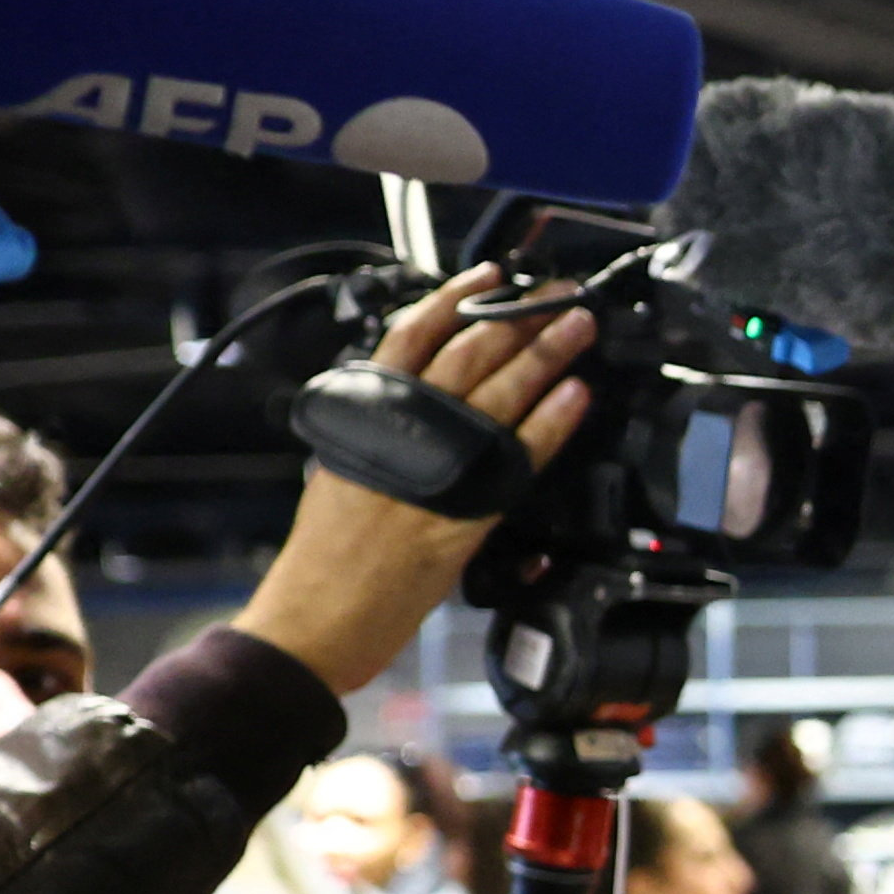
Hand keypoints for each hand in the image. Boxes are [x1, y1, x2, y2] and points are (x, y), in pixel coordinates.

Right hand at [236, 269, 592, 692]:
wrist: (315, 620)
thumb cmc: (320, 560)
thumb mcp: (335, 475)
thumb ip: (371, 439)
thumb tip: (398, 409)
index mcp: (364, 417)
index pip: (408, 338)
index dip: (452, 299)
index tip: (488, 274)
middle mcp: (401, 433)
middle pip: (467, 355)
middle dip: (518, 318)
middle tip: (559, 294)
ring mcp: (436, 470)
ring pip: (498, 393)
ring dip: (546, 355)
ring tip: (579, 326)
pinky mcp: (466, 512)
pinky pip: (518, 456)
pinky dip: (550, 422)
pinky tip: (577, 395)